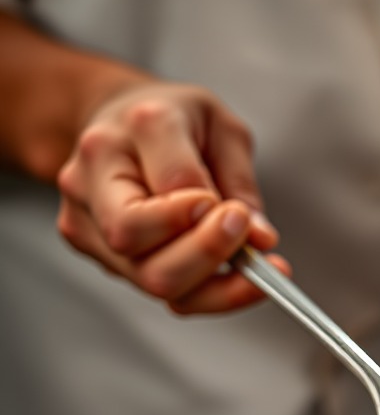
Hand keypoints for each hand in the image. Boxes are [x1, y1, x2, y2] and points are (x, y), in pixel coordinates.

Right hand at [56, 81, 285, 313]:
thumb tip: (259, 240)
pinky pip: (152, 290)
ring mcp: (86, 216)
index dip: (209, 210)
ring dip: (210, 283)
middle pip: (134, 237)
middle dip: (203, 251)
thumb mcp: (224, 130)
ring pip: (145, 276)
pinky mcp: (92, 249)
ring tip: (251, 267)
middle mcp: (95, 172)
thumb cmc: (176, 122)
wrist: (122, 123)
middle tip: (245, 243)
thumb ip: (241, 183)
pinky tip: (229, 278)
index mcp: (138, 126)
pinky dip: (200, 292)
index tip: (240, 215)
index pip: (171, 182)